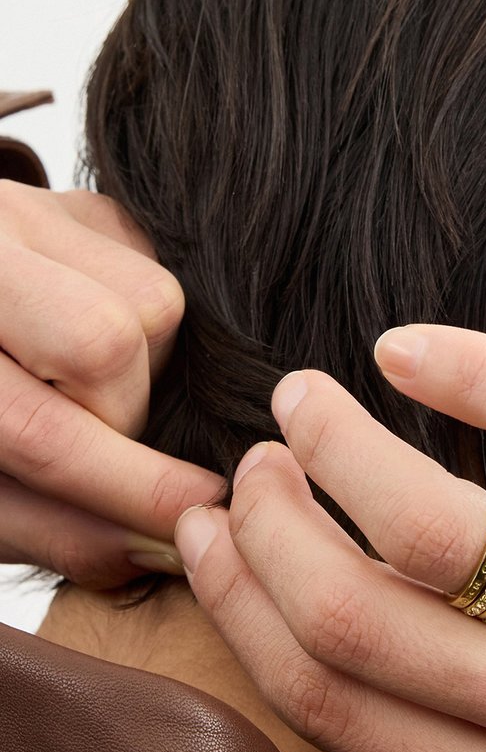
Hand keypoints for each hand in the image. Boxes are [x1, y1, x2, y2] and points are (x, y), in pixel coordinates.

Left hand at [0, 180, 220, 586]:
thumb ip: (54, 530)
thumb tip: (158, 545)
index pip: (40, 426)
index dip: (126, 484)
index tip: (189, 516)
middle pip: (107, 340)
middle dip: (125, 417)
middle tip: (100, 445)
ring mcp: (29, 210)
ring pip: (152, 299)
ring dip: (144, 370)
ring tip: (84, 388)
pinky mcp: (86, 206)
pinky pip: (158, 271)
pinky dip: (150, 330)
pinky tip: (95, 347)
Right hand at [176, 324, 485, 751]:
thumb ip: (449, 729)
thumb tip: (285, 615)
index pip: (329, 700)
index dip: (240, 604)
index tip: (210, 532)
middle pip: (355, 616)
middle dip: (268, 524)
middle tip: (258, 463)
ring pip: (429, 528)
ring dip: (333, 446)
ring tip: (310, 403)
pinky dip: (457, 367)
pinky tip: (401, 351)